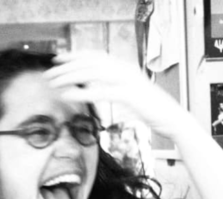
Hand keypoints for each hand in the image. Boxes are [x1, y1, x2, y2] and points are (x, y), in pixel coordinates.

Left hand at [44, 51, 191, 138]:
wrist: (173, 119)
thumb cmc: (153, 109)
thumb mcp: (132, 94)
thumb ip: (116, 88)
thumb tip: (98, 87)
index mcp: (125, 67)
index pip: (95, 55)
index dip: (75, 55)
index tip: (58, 59)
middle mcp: (125, 69)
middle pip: (89, 62)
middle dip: (66, 66)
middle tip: (49, 72)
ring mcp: (128, 81)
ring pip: (92, 73)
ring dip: (69, 77)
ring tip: (53, 82)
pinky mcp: (129, 95)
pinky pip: (100, 91)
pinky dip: (82, 92)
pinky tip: (67, 95)